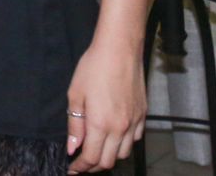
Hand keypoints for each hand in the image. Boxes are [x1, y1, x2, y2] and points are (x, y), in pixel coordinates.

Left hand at [66, 38, 145, 171]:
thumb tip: (73, 147)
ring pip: (123, 153)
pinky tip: (113, 137)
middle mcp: (120, 128)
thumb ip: (74, 124)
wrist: (119, 50)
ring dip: (109, 157)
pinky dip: (123, 145)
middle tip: (81, 163)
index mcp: (100, 124)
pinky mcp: (143, 115)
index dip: (81, 167)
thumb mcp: (75, 95)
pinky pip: (134, 139)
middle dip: (93, 166)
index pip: (92, 157)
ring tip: (96, 150)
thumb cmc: (93, 68)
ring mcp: (134, 122)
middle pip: (109, 161)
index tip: (72, 168)